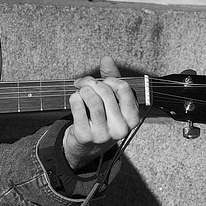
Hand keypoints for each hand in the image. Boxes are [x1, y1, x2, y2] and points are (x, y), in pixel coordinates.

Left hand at [62, 55, 139, 170]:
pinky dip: (74, 98)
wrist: (86, 146)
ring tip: (80, 92)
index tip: (99, 81)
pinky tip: (74, 98)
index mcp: (132, 118)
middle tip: (83, 84)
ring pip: (92, 99)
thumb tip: (106, 59)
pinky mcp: (85, 136)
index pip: (123, 88)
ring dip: (83, 90)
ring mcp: (103, 134)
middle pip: (105, 92)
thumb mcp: (111, 100)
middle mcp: (120, 129)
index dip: (109, 79)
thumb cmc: (101, 118)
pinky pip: (78, 108)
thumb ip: (111, 77)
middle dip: (92, 83)